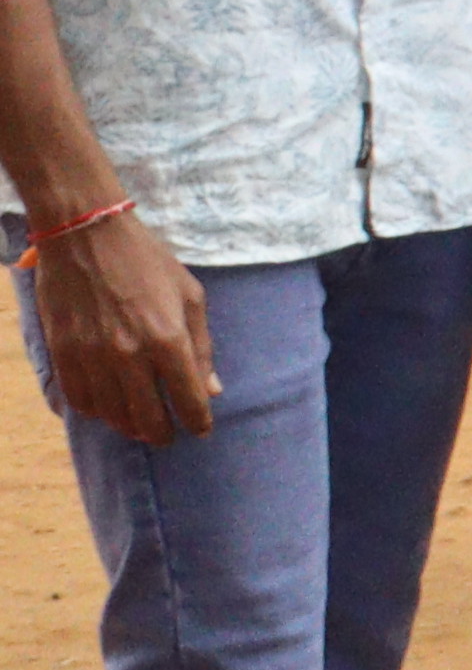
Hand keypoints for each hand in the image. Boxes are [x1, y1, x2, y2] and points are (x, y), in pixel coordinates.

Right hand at [29, 215, 218, 444]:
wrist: (85, 234)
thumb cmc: (147, 261)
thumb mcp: (190, 296)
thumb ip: (201, 346)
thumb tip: (212, 390)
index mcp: (168, 339)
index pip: (188, 400)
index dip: (197, 422)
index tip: (200, 428)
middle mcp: (129, 354)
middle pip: (148, 419)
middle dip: (163, 433)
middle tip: (168, 434)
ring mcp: (91, 356)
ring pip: (112, 415)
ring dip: (129, 425)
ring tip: (139, 423)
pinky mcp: (62, 353)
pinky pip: (79, 400)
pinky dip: (96, 411)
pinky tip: (108, 407)